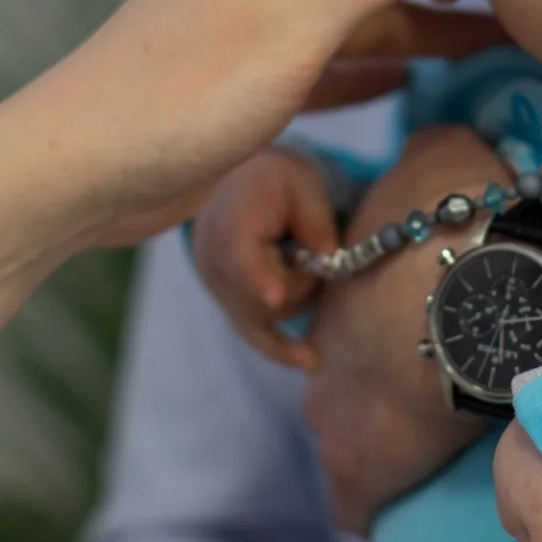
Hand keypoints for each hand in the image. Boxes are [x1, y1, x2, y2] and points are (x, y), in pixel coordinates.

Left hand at [3, 0, 498, 248]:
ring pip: (359, 9)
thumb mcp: (290, 33)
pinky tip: (417, 78)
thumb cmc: (172, 98)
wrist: (73, 174)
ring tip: (503, 38)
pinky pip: (330, 59)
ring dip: (423, 23)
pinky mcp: (247, 80)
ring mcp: (257, 24)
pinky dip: (376, 66)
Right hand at [193, 149, 334, 369]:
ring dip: (296, 297)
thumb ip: (315, 218)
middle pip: (261, 296)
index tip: (274, 296)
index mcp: (229, 224)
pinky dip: (280, 348)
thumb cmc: (276, 180)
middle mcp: (213, 262)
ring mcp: (217, 289)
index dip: (257, 278)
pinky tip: (308, 361)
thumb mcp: (302, 182)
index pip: (239, 257)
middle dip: (300, 281)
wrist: (240, 186)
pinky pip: (253, 334)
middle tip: (313, 247)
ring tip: (303, 259)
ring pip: (263, 318)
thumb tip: (328, 256)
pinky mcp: (229, 304)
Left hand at [301, 126, 510, 533]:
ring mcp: (337, 420)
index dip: (380, 331)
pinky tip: (403, 498)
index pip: (339, 323)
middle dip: (373, 391)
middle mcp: (322, 356)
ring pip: (345, 443)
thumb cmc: (468, 226)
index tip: (416, 337)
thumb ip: (428, 151)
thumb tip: (433, 151)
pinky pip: (354, 503)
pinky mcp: (364, 473)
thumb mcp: (441, 158)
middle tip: (429, 388)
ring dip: (381, 443)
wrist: (504, 298)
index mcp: (337, 294)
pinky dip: (372, 501)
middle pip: (337, 385)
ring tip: (434, 442)